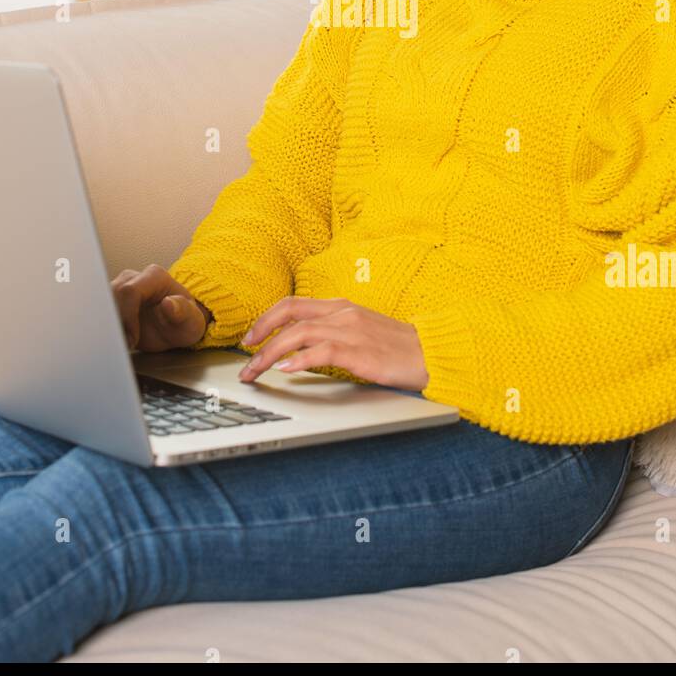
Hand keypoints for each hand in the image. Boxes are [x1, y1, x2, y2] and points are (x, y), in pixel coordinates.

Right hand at [111, 264, 212, 352]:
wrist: (177, 327)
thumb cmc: (185, 321)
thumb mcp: (191, 320)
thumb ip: (182, 311)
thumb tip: (167, 303)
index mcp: (155, 276)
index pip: (129, 291)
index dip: (127, 316)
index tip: (133, 339)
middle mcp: (134, 278)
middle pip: (111, 296)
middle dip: (116, 324)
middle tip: (125, 345)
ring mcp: (119, 289)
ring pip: (102, 304)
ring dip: (109, 327)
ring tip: (122, 344)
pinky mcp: (111, 303)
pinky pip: (100, 313)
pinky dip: (105, 329)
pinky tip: (115, 341)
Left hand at [237, 296, 429, 390]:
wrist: (431, 353)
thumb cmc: (396, 348)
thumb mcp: (360, 332)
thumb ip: (331, 334)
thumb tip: (298, 350)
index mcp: (341, 306)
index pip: (293, 304)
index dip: (266, 319)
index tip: (250, 338)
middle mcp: (342, 313)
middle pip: (288, 314)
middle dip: (260, 334)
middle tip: (243, 355)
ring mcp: (351, 330)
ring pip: (298, 333)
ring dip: (270, 353)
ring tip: (255, 370)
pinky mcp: (360, 352)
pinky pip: (322, 351)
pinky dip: (300, 359)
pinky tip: (286, 371)